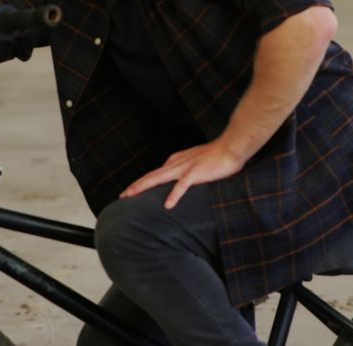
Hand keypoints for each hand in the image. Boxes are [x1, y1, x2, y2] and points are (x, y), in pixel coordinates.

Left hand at [120, 138, 247, 208]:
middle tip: (122, 195)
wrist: (231, 147)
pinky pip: (182, 186)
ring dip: (143, 187)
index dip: (142, 182)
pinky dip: (174, 195)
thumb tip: (179, 179)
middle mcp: (176, 163)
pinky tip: (168, 205)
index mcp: (176, 161)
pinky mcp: (196, 173)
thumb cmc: (217, 155)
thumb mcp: (196, 160)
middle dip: (135, 186)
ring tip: (131, 196)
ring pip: (159, 178)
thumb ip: (186, 167)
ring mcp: (185, 168)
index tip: (131, 191)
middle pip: (151, 176)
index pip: (155, 173)